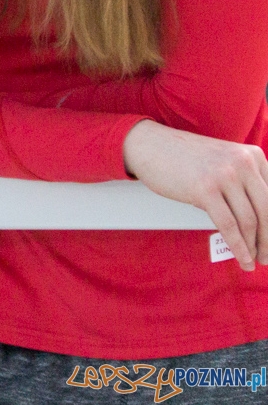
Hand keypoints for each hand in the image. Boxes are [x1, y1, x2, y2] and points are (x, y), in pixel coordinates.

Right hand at [123, 119, 267, 270]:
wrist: (148, 145)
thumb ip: (244, 182)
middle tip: (266, 257)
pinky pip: (229, 226)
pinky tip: (243, 259)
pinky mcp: (205, 189)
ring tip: (253, 260)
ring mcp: (224, 175)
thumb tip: (261, 223)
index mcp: (252, 155)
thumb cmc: (184, 159)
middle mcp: (243, 162)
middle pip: (267, 211)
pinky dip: (239, 248)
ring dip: (254, 247)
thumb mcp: (222, 163)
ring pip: (250, 221)